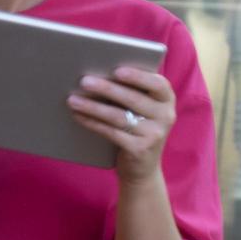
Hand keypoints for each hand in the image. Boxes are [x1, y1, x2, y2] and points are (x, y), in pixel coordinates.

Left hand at [68, 66, 176, 183]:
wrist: (142, 168)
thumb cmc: (137, 128)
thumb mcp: (142, 110)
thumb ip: (132, 91)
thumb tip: (99, 73)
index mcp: (167, 100)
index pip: (158, 84)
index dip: (138, 76)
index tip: (117, 70)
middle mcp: (165, 116)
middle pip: (133, 99)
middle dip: (106, 88)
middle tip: (84, 81)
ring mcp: (154, 134)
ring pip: (119, 116)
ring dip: (93, 106)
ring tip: (73, 99)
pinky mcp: (139, 149)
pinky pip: (111, 132)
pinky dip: (93, 123)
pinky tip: (78, 116)